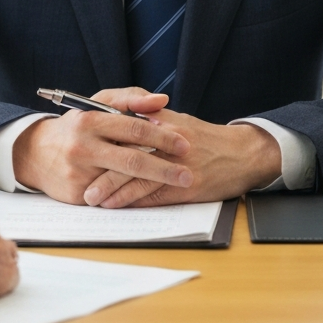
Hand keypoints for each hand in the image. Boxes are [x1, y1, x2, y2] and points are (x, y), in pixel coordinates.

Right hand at [12, 89, 192, 204]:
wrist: (36, 153)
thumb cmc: (77, 126)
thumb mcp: (98, 104)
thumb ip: (131, 99)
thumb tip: (162, 101)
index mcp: (90, 121)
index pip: (133, 129)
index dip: (161, 137)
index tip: (184, 145)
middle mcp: (83, 147)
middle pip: (132, 160)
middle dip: (165, 168)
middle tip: (189, 173)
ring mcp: (79, 173)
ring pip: (124, 182)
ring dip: (154, 185)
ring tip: (179, 186)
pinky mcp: (77, 194)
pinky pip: (112, 198)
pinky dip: (134, 197)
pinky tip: (154, 196)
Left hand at [86, 97, 282, 207]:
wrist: (243, 154)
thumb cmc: (205, 138)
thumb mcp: (177, 119)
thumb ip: (148, 117)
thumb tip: (118, 120)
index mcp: (163, 121)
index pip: (125, 129)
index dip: (101, 141)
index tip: (81, 149)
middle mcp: (169, 141)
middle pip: (127, 154)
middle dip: (101, 169)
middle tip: (79, 179)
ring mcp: (178, 164)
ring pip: (137, 177)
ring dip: (111, 189)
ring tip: (91, 197)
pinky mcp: (187, 186)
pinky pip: (154, 194)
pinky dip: (132, 200)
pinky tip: (116, 205)